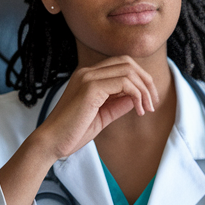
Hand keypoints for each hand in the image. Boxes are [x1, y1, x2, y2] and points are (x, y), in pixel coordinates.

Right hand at [33, 56, 158, 160]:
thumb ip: (118, 104)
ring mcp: (88, 77)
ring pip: (128, 71)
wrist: (52, 142)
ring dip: (144, 90)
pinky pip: (124, 83)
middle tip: (152, 103)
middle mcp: (87, 72)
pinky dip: (137, 95)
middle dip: (146, 81)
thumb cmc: (73, 132)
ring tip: (147, 109)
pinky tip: (138, 110)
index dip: (140, 79)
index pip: (120, 65)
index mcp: (87, 76)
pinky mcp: (91, 87)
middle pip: (127, 62)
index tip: (147, 101)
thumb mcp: (102, 116)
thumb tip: (137, 97)